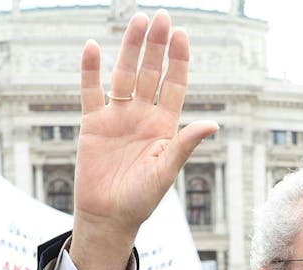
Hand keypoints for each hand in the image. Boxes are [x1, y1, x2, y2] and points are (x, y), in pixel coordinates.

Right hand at [70, 11, 217, 269]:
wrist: (109, 217)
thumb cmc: (142, 200)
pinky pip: (91, 91)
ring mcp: (117, 117)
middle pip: (150, 72)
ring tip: (137, 21)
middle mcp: (143, 115)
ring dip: (129, 48)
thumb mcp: (166, 171)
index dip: (178, 60)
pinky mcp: (93, 123)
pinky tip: (93, 47)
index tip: (181, 35)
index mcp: (165, 126)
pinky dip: (91, 70)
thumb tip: (212, 124)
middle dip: (156, 45)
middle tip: (161, 16)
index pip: (174, 85)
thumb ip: (184, 144)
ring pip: (124, 75)